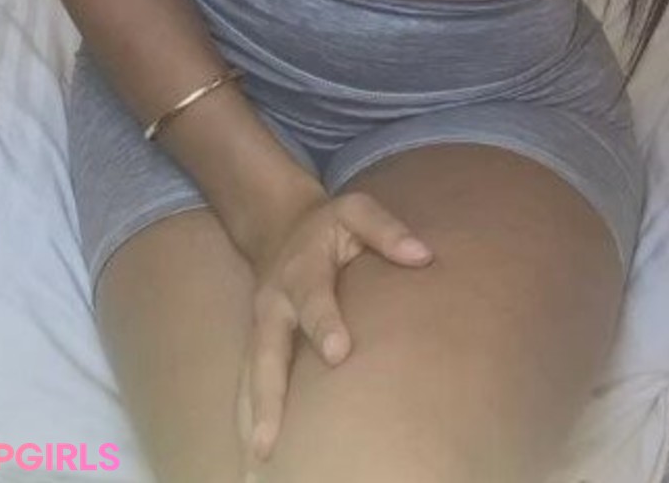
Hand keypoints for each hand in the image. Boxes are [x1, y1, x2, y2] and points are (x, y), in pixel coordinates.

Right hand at [235, 188, 434, 466]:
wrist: (278, 223)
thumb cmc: (329, 225)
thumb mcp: (357, 211)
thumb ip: (386, 231)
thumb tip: (422, 255)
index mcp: (302, 269)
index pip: (314, 298)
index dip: (325, 324)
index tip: (338, 353)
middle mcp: (274, 303)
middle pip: (267, 351)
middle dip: (268, 395)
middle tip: (270, 439)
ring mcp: (260, 327)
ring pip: (251, 375)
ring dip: (251, 418)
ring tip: (256, 461)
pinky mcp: (256, 344)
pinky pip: (247, 384)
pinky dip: (246, 419)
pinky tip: (252, 454)